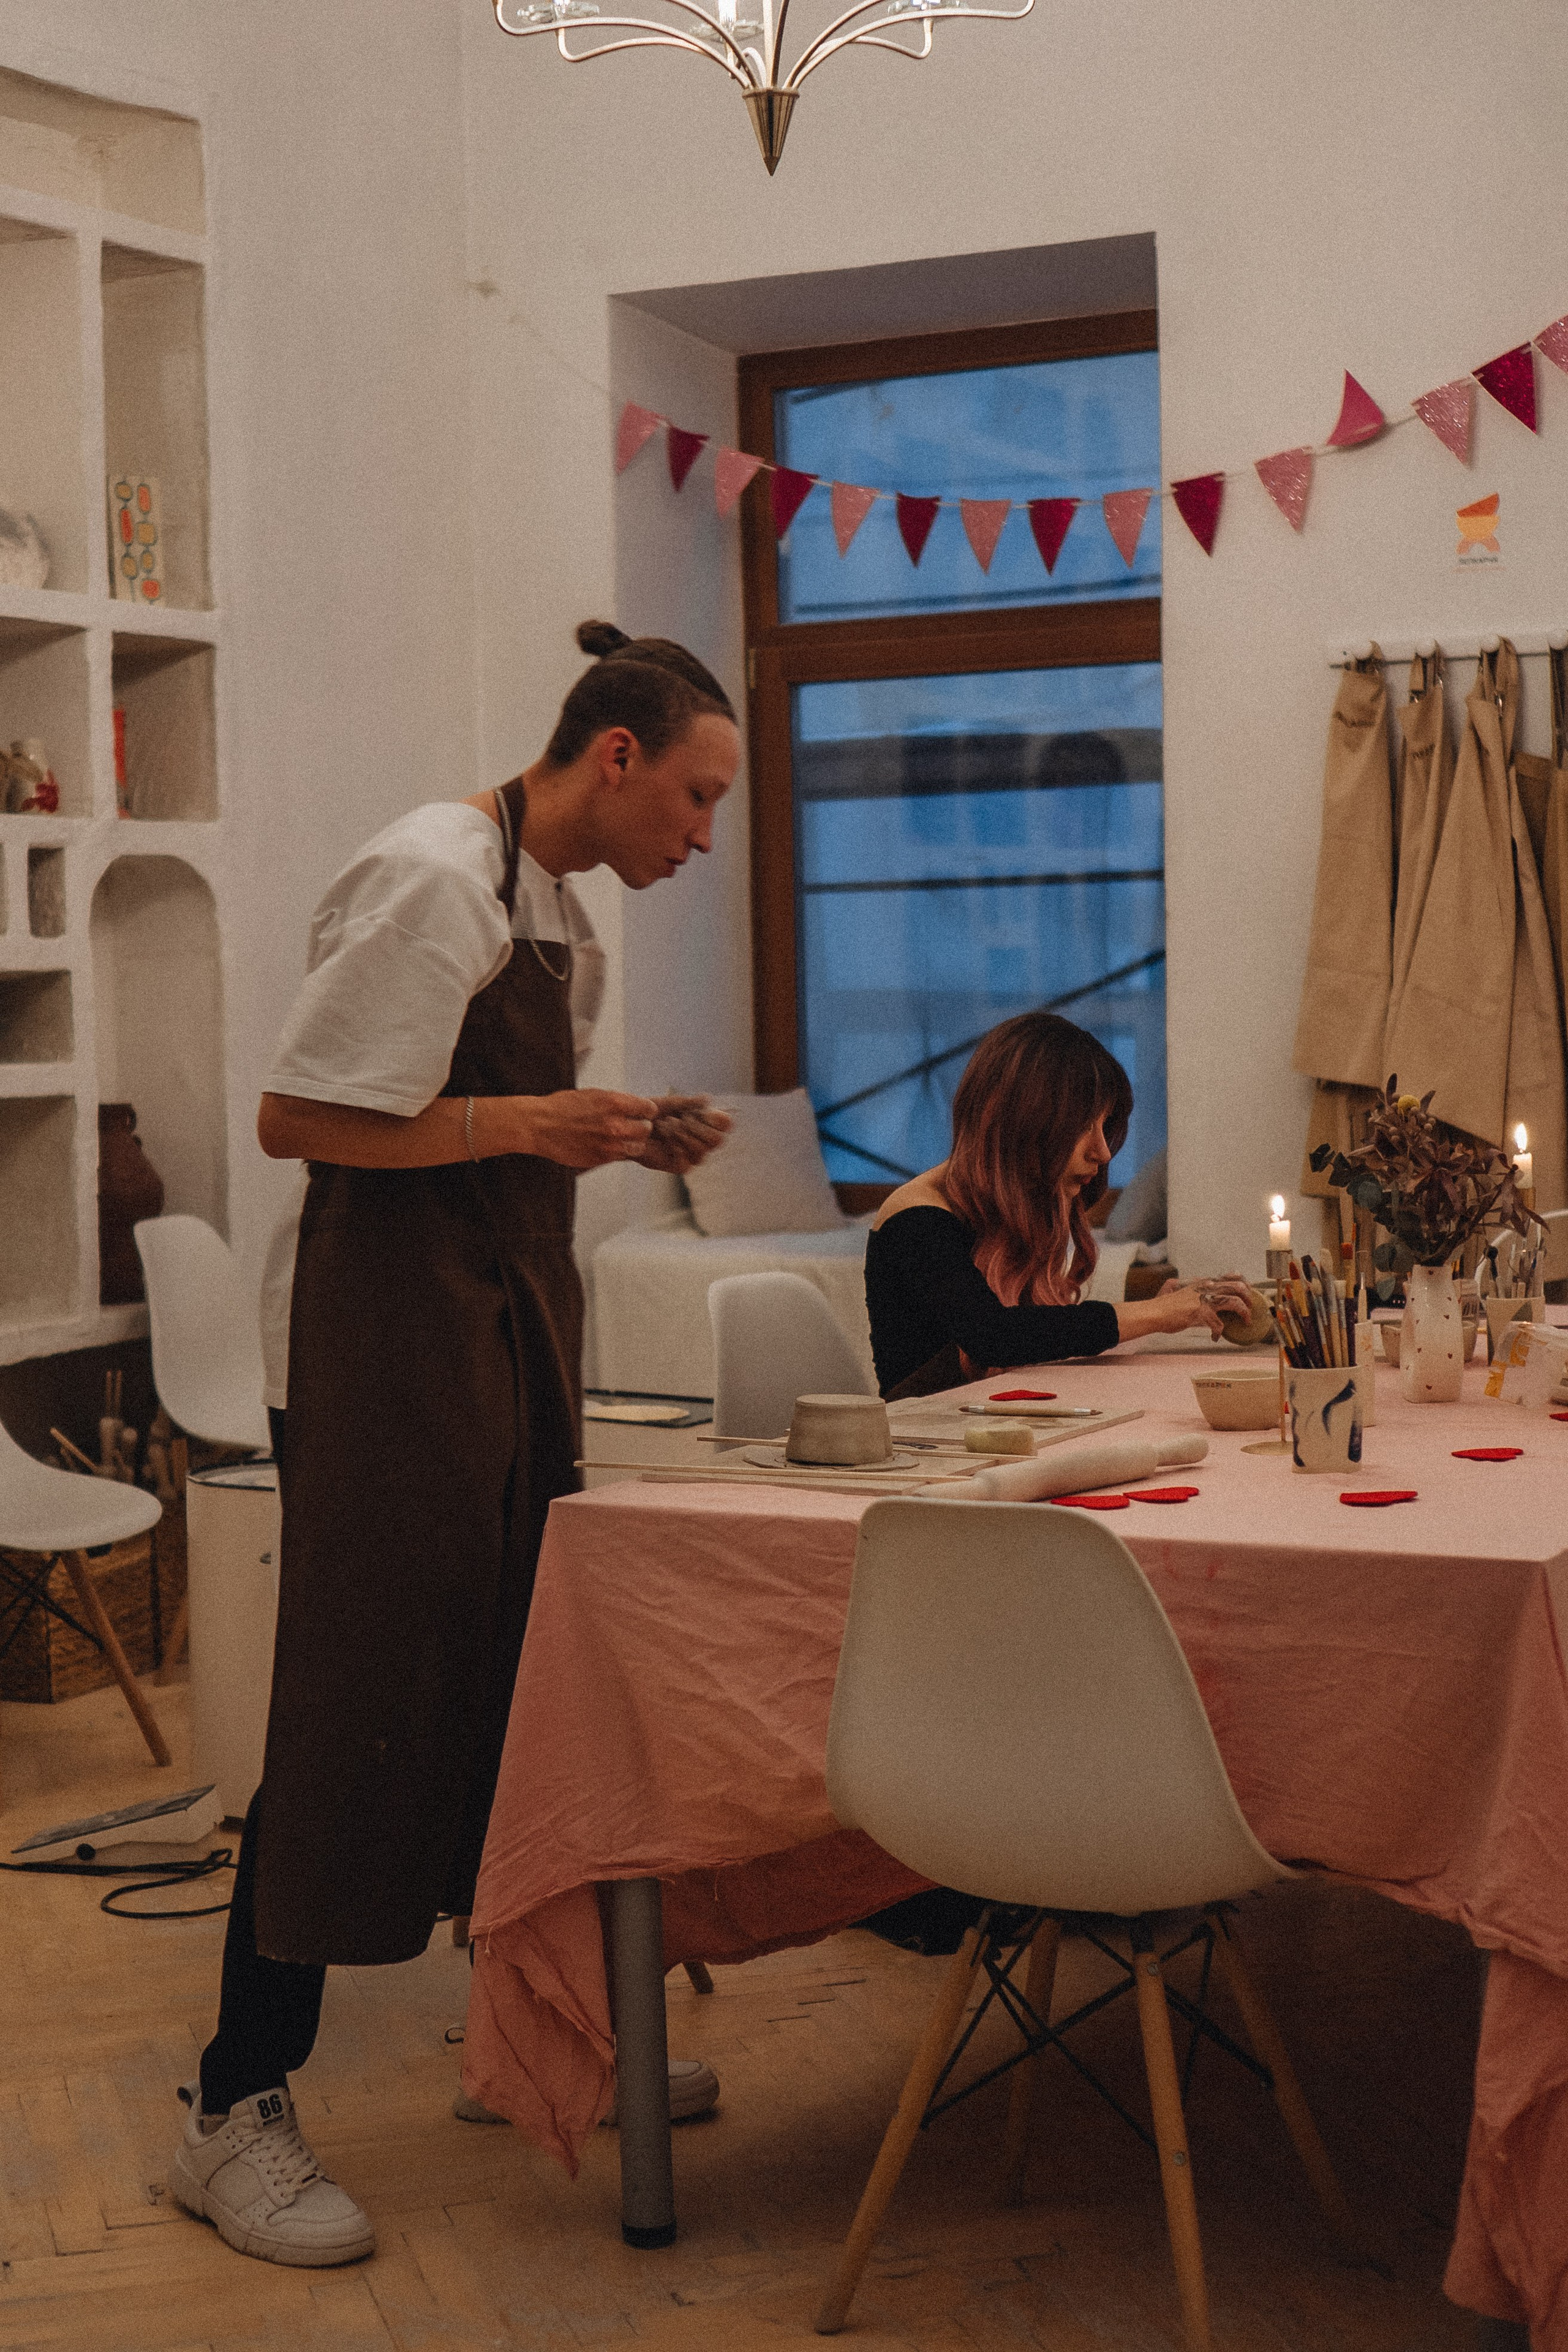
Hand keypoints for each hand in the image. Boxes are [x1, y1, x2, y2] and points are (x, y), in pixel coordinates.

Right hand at [518, 1089, 658, 1170]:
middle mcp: (616, 1124)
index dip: (646, 1111)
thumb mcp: (594, 1094)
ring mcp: (609, 1144)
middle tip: (632, 1126)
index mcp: (615, 1103)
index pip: (649, 1109)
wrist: (539, 1125)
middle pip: (646, 1129)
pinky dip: (619, 1152)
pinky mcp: (601, 1159)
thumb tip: (636, 1107)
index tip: (643, 1113)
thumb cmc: (562, 1107)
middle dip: (641, 1127)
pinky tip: (608, 1145)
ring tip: (621, 1138)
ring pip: (638, 1147)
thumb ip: (617, 1102)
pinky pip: (621, 1157)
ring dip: (632, 1142)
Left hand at [636, 1094, 731, 1175]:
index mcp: (705, 1123)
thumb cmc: (651, 1114)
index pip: (726, 1125)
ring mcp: (692, 1155)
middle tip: (681, 1119)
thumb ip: (690, 1103)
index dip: (720, 1120)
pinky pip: (686, 1160)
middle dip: (698, 1128)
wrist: (630, 1126)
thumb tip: (707, 1099)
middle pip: (718, 1140)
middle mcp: (702, 1141)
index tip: (706, 1113)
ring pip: (701, 1150)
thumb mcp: (671, 1104)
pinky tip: (663, 1139)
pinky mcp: (680, 1166)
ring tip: (664, 1125)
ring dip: (681, 1134)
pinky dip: (674, 1147)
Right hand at [1156, 1274, 1254, 1336]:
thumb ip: (1192, 1288)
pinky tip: (1215, 1337)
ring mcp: (1205, 1300)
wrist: (1155, 1312)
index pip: (1230, 1276)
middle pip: (1238, 1287)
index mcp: (1203, 1282)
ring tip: (1245, 1320)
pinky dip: (1219, 1333)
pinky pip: (1219, 1325)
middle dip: (1248, 1298)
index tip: (1248, 1291)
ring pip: (1235, 1303)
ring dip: (1244, 1313)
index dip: (1243, 1283)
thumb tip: (1194, 1288)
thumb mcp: (1181, 1289)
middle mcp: (1207, 1288)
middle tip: (1250, 1307)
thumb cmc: (1165, 1304)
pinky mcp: (1202, 1314)